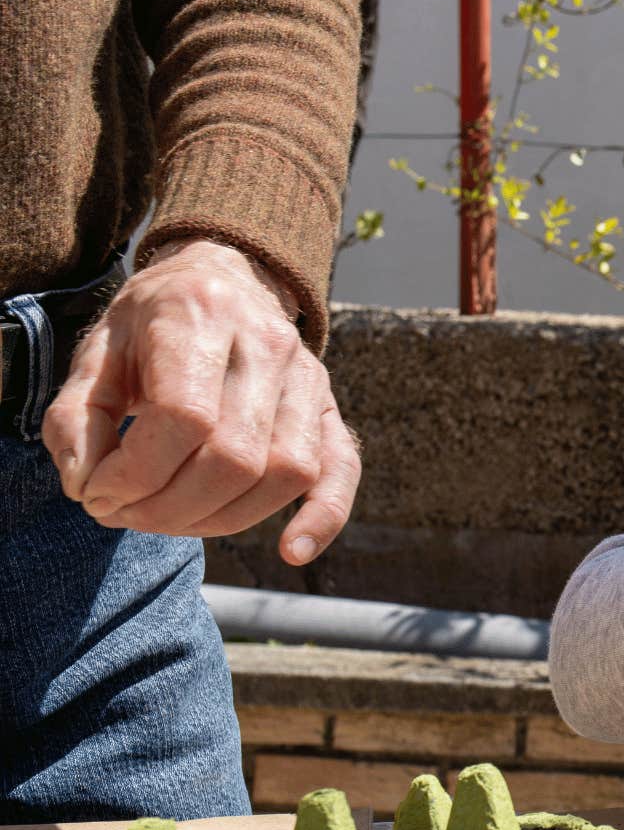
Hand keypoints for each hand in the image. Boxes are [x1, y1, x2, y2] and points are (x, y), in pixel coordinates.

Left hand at [41, 239, 360, 565]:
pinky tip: (292, 551)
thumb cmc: (152, 323)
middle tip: (125, 513)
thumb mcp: (97, 351)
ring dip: (222, 519)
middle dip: (170, 507)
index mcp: (199, 315)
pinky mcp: (331, 407)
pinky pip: (342, 470)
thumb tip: (85, 483)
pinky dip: (323, 518)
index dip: (137, 473)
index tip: (97, 493)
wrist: (223, 278)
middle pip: (234, 456)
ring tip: (172, 520)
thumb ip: (75, 415)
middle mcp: (266, 342)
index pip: (183, 418)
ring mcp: (308, 376)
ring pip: (283, 472)